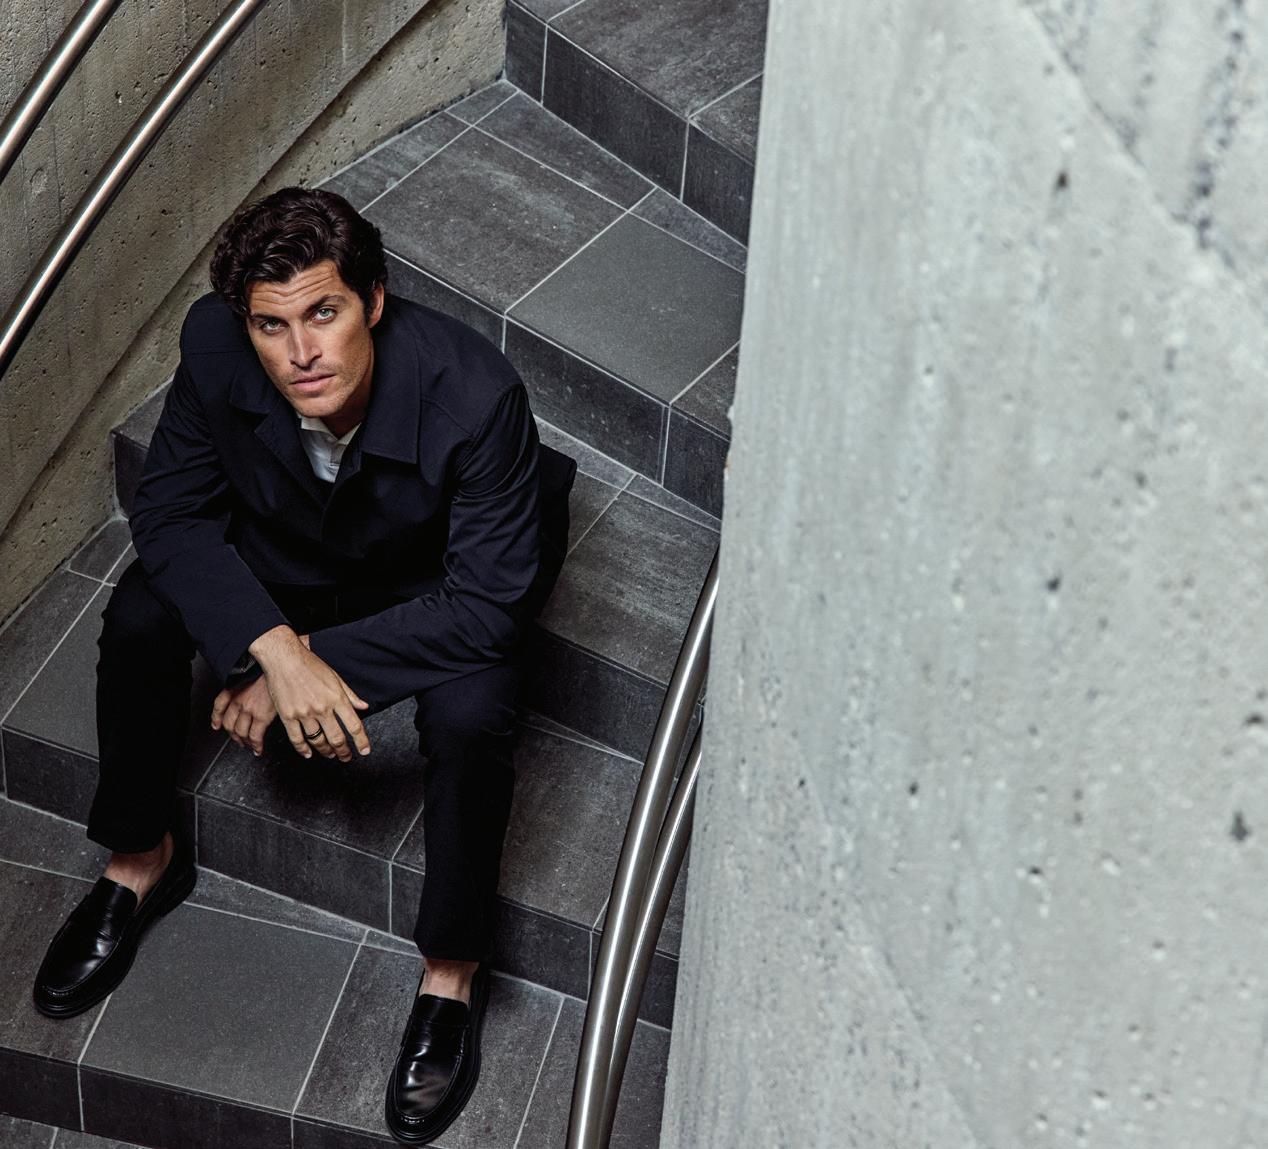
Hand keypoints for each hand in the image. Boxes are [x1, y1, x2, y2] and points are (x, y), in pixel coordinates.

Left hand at [211, 675, 276, 756]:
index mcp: (235, 688)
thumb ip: (248, 685)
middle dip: (233, 735)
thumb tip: (251, 693)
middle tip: (238, 740)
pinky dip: (256, 746)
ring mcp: (249, 709)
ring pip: (241, 733)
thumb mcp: (253, 673)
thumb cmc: (271, 668)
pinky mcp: (262, 716)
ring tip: (250, 746)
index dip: (216, 718)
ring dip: (244, 742)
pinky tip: (258, 749)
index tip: (217, 725)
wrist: (282, 665)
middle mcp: (239, 700)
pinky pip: (255, 737)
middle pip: (229, 724)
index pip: (219, 706)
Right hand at [249, 625, 370, 761]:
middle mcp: (322, 708)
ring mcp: (304, 713)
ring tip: (330, 755)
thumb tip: (364, 706)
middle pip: (337, 738)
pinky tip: (308, 753)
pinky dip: (303, 749)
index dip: (361, 741)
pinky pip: (297, 739)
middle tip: (346, 757)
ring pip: (318, 740)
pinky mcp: (287, 716)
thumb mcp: (335, 677)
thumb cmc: (310, 664)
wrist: (284, 658)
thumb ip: (350, 695)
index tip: (364, 750)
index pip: (354, 725)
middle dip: (344, 752)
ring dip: (326, 751)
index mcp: (336, 698)